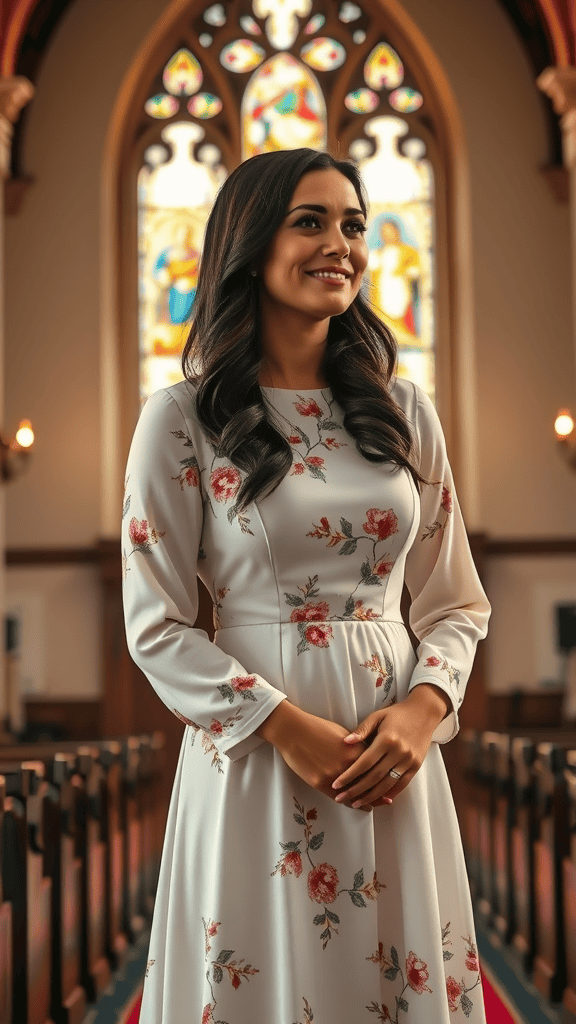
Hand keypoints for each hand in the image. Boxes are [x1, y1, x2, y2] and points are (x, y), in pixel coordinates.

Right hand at [256, 702, 391, 812]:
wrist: (293, 730)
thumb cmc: (317, 728)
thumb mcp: (341, 734)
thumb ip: (356, 747)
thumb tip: (366, 757)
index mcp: (355, 749)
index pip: (375, 767)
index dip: (384, 777)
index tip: (391, 782)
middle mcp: (348, 764)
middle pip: (368, 783)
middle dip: (379, 793)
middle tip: (387, 801)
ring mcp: (334, 775)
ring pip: (355, 792)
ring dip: (365, 800)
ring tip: (375, 806)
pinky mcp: (321, 782)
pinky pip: (339, 797)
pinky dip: (350, 803)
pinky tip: (356, 806)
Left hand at [331, 689, 447, 808]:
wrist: (424, 713)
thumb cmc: (397, 714)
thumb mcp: (378, 716)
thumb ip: (362, 730)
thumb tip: (345, 742)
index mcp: (387, 739)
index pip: (364, 762)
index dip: (349, 775)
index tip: (336, 784)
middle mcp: (398, 752)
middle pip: (374, 777)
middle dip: (356, 790)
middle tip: (340, 798)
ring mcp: (409, 760)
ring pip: (387, 784)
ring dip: (371, 796)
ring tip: (356, 803)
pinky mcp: (416, 766)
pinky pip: (402, 784)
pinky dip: (390, 793)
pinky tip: (378, 799)